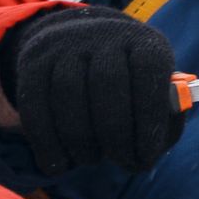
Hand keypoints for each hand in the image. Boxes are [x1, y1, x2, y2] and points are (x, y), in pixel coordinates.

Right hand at [0, 7, 182, 176]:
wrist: (78, 43)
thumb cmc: (128, 87)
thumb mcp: (154, 95)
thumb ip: (165, 121)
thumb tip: (153, 146)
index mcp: (142, 42)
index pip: (149, 70)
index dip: (149, 117)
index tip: (147, 154)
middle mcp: (104, 35)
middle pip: (107, 83)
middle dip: (115, 133)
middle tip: (119, 161)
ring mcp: (64, 44)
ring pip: (68, 94)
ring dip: (80, 139)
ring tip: (90, 159)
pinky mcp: (33, 61)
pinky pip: (35, 105)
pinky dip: (46, 142)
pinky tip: (58, 164)